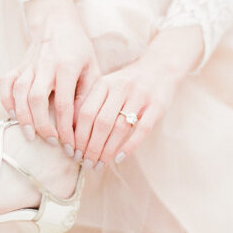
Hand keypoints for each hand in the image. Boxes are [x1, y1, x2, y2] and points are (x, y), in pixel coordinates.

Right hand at [0, 0, 100, 153]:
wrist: (57, 23)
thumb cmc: (79, 50)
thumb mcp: (92, 68)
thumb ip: (88, 94)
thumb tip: (82, 123)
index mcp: (66, 66)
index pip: (64, 102)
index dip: (66, 127)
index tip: (70, 144)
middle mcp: (45, 65)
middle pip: (36, 99)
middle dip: (42, 124)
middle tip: (51, 141)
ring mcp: (28, 65)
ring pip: (19, 93)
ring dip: (23, 116)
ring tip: (31, 135)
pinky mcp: (17, 66)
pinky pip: (6, 84)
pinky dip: (6, 101)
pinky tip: (13, 115)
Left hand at [72, 52, 183, 169]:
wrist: (161, 67)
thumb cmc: (128, 83)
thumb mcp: (107, 85)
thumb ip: (91, 102)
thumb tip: (71, 131)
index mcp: (104, 83)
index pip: (85, 112)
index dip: (77, 135)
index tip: (73, 152)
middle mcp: (121, 87)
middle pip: (100, 122)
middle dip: (91, 147)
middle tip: (86, 163)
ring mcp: (140, 96)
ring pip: (119, 128)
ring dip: (107, 151)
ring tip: (100, 165)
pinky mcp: (157, 106)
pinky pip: (142, 130)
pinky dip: (129, 147)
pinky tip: (118, 159)